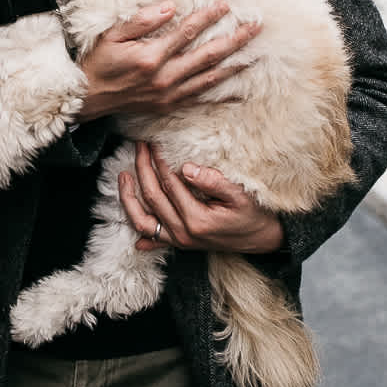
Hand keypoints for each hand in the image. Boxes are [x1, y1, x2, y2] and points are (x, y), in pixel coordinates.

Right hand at [76, 1, 260, 121]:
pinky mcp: (169, 105)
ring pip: (210, 77)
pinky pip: (201, 98)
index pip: (187, 32)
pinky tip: (239, 90)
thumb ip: (141, 21)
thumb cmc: (98, 62)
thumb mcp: (111, 35)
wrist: (87, 98)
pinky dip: (222, 94)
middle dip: (234, 40)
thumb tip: (170, 7)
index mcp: (151, 57)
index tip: (226, 4)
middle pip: (208, 55)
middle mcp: (164, 78)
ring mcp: (169, 94)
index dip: (208, 17)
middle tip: (256, 26)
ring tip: (256, 52)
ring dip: (235, 64)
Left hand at [118, 141, 284, 253]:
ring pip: (143, 221)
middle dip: (142, 169)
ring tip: (123, 176)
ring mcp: (180, 240)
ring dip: (129, 198)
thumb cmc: (254, 214)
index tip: (155, 143)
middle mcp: (184, 233)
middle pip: (152, 197)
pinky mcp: (181, 244)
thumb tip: (187, 168)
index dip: (160, 161)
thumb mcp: (241, 195)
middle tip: (140, 147)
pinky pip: (154, 239)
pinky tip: (130, 222)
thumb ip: (214, 181)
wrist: (263, 239)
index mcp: (197, 219)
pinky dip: (140, 232)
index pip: (170, 184)